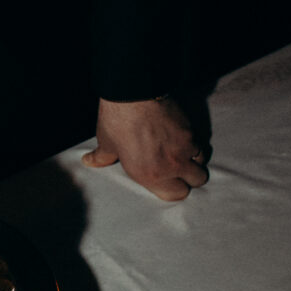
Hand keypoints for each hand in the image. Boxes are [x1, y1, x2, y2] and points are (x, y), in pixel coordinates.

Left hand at [82, 97, 207, 200]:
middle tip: (179, 167)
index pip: (176, 195)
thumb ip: (102, 158)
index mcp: (150, 175)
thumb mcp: (106, 143)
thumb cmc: (117, 121)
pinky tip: (181, 136)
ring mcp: (184, 148)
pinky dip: (194, 141)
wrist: (133, 95)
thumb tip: (89, 161)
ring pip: (202, 160)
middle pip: (198, 180)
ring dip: (194, 158)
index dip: (175, 189)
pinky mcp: (191, 131)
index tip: (170, 181)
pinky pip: (199, 141)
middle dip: (191, 175)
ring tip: (179, 151)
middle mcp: (171, 165)